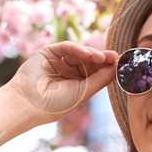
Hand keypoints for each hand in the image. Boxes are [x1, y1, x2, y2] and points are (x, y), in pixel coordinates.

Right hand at [5, 42, 120, 122]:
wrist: (29, 104)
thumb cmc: (55, 104)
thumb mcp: (83, 92)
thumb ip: (101, 79)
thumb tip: (118, 68)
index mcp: (75, 83)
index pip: (95, 72)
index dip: (108, 67)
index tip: (122, 64)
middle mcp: (67, 71)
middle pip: (89, 61)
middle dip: (103, 59)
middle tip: (117, 57)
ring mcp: (58, 61)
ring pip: (79, 53)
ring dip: (93, 54)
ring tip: (104, 58)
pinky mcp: (48, 52)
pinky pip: (67, 47)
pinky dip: (78, 49)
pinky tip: (89, 54)